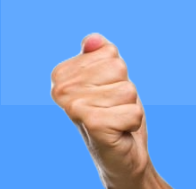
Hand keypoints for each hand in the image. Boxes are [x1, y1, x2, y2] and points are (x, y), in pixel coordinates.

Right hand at [51, 33, 152, 187]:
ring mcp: (75, 107)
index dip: (117, 72)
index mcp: (62, 74)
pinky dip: (132, 122)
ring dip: (129, 106)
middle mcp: (62, 90)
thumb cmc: (113, 113)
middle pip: (119, 67)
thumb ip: (100, 55)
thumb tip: (94, 39)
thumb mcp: (109, 78)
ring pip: (128, 89)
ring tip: (114, 118)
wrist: (119, 155)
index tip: (105, 91)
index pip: (108, 51)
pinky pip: (133, 112)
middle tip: (112, 107)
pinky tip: (118, 131)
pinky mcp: (92, 125)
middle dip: (124, 88)